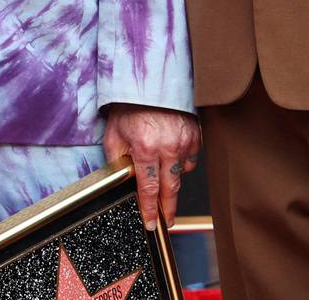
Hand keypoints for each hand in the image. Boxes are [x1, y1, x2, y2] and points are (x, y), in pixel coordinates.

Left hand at [102, 104, 200, 229]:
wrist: (150, 83)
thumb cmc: (129, 107)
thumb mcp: (114, 135)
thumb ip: (118, 161)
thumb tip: (126, 182)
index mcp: (146, 147)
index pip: (149, 189)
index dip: (149, 210)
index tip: (150, 224)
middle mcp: (168, 146)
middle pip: (170, 188)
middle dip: (167, 208)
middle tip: (166, 221)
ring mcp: (184, 140)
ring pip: (181, 173)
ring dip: (171, 179)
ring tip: (160, 172)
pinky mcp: (195, 134)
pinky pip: (190, 158)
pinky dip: (180, 161)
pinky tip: (170, 153)